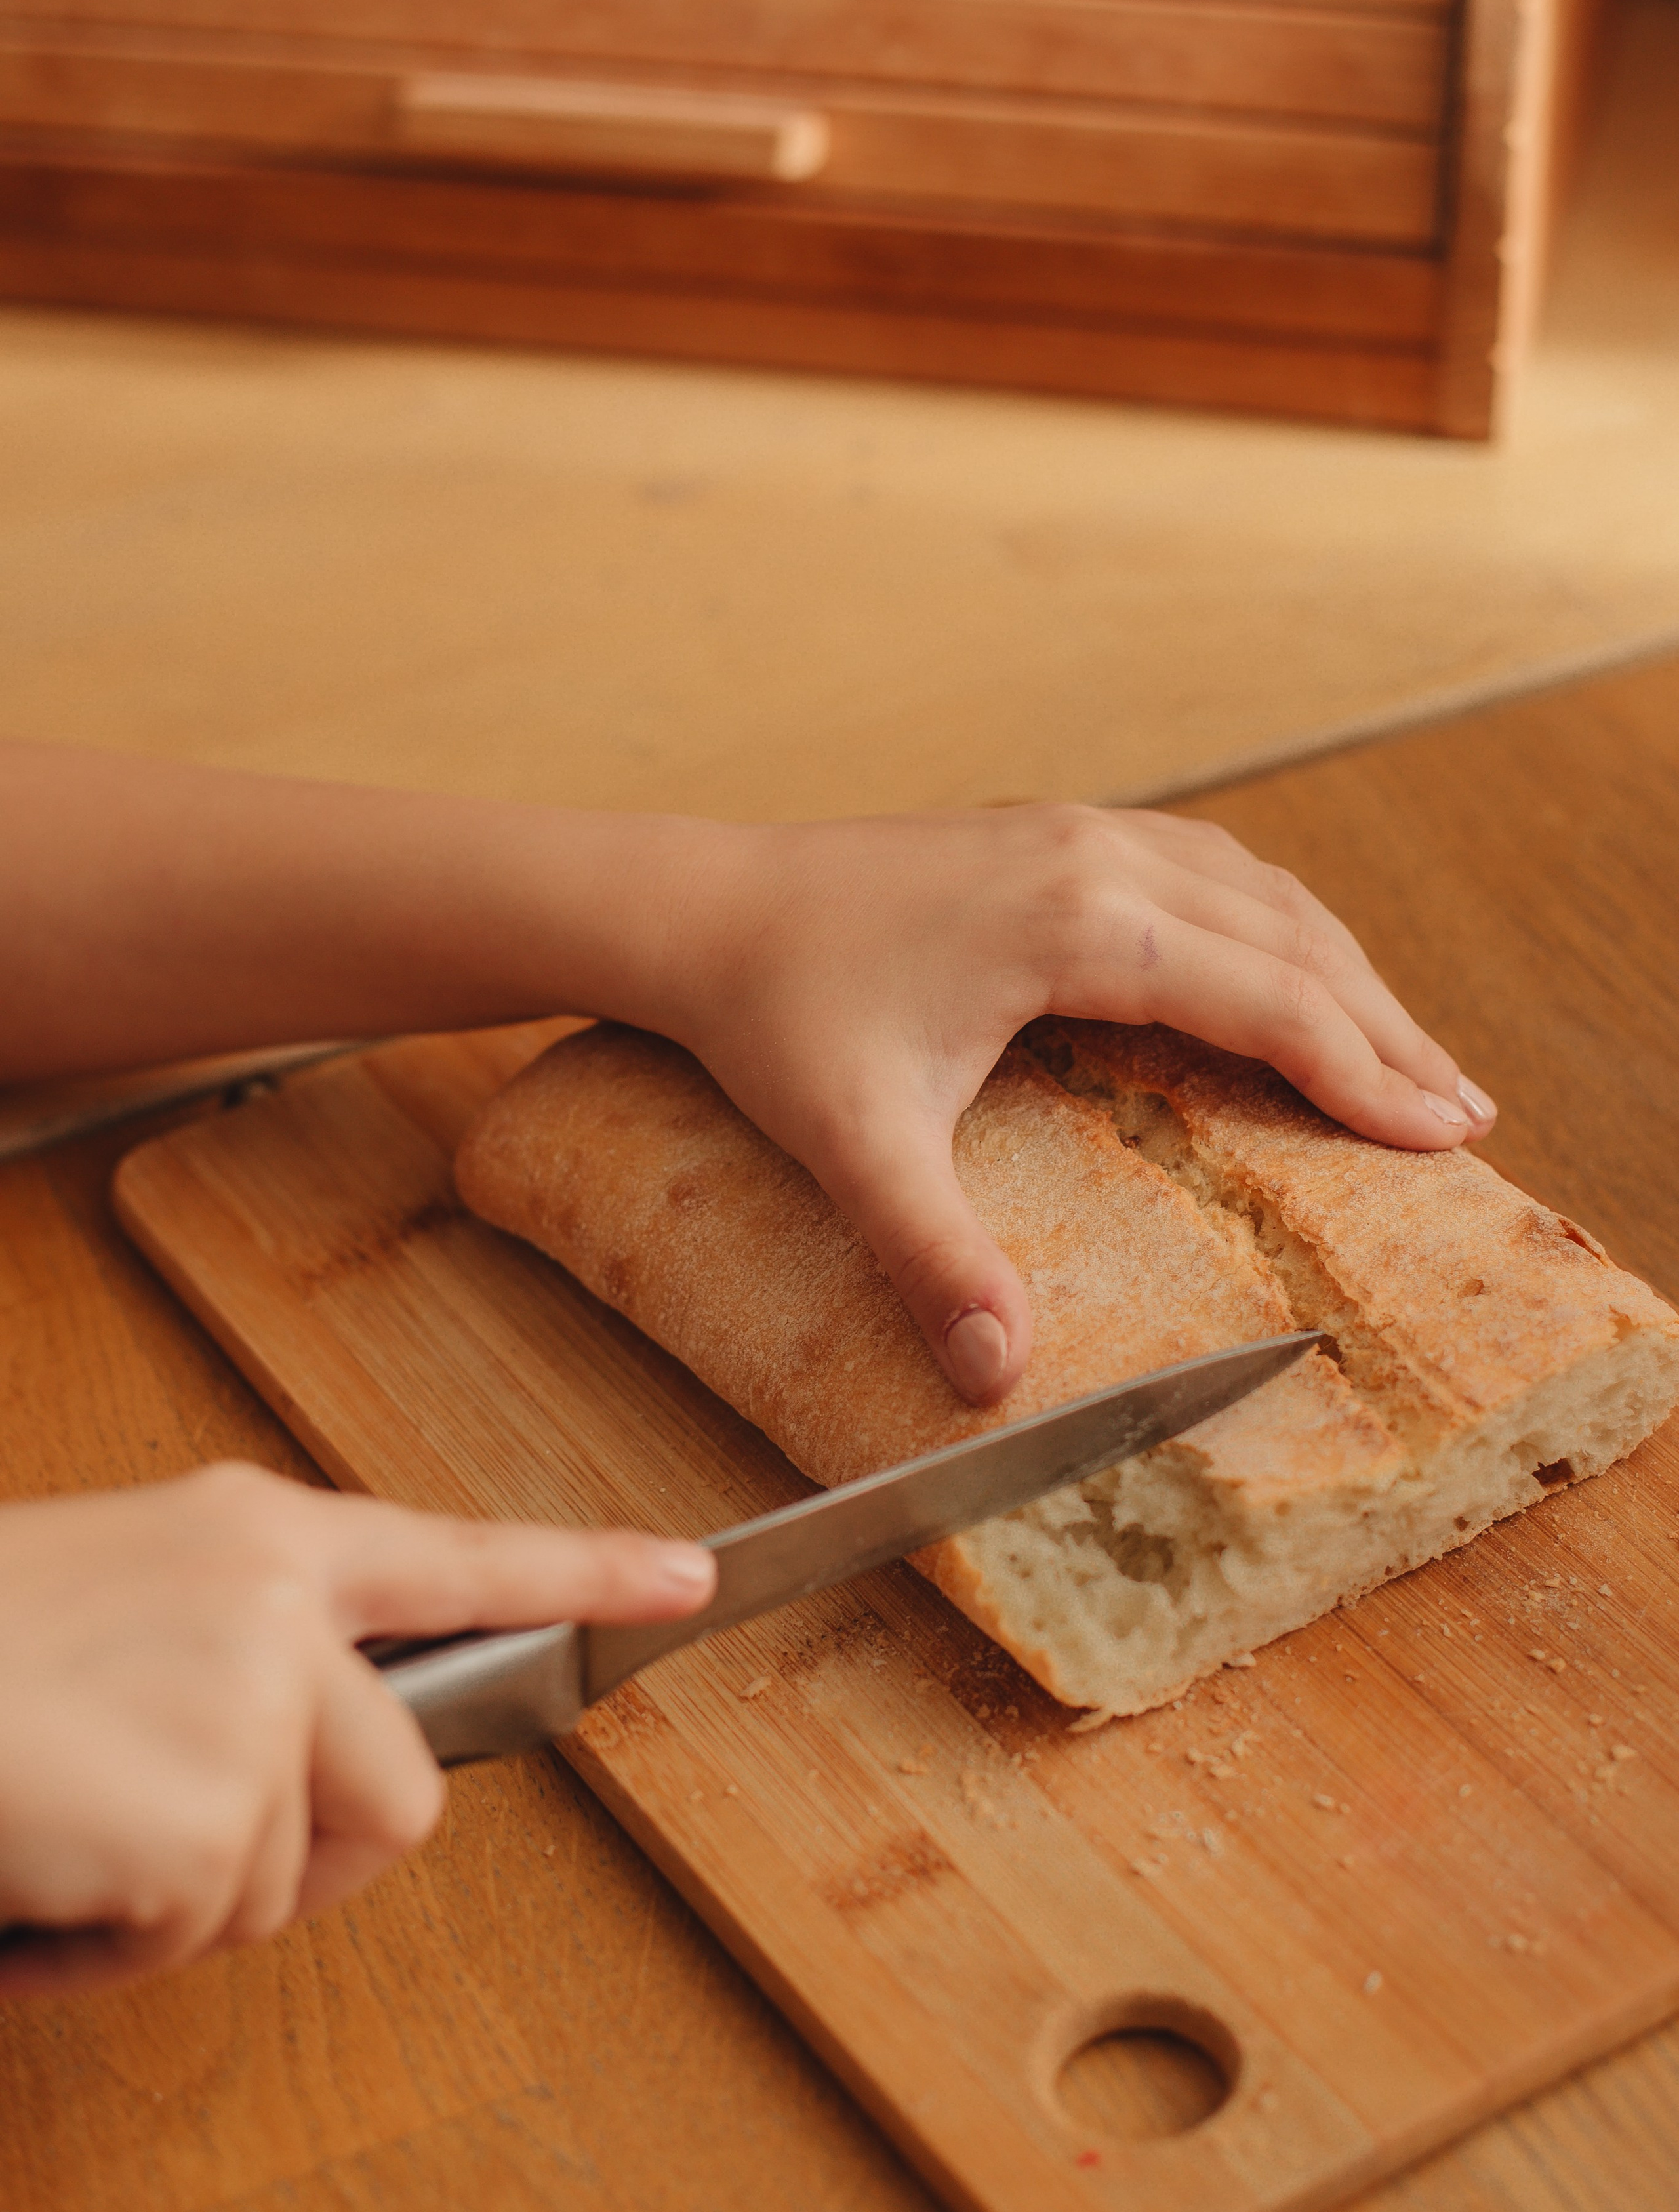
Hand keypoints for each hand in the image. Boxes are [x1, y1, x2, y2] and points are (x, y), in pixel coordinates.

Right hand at [0, 1465, 712, 1998]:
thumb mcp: (115, 1605)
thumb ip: (234, 1652)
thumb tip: (296, 1755)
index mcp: (255, 1535)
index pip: (456, 1553)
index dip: (585, 1574)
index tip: (684, 1581)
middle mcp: (280, 1601)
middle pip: (401, 1787)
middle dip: (298, 1853)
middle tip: (154, 1842)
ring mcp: (257, 1698)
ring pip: (287, 1879)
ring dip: (175, 1899)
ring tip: (65, 1827)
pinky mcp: (214, 1810)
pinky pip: (199, 1937)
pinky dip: (106, 1946)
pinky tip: (39, 1870)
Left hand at [668, 804, 1496, 1405]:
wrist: (700, 908)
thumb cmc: (776, 1014)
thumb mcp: (854, 1144)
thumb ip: (932, 1258)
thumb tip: (995, 1379)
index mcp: (1077, 920)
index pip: (1267, 997)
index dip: (1364, 1073)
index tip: (1445, 1138)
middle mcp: (1098, 854)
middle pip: (1291, 940)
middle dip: (1385, 1030)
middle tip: (1463, 1114)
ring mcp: (1077, 832)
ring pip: (1260, 893)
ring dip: (1342, 972)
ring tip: (1407, 1056)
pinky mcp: (1051, 836)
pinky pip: (1207, 873)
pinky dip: (1275, 930)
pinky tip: (1289, 972)